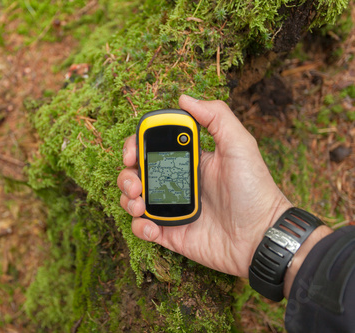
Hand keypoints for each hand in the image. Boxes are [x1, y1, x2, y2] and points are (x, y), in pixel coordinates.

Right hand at [117, 95, 292, 277]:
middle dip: (126, 176)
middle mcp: (176, 183)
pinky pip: (143, 229)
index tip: (132, 153)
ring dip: (127, 200)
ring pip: (133, 200)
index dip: (135, 146)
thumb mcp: (240, 145)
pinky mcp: (171, 233)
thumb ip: (216, 117)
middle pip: (136, 173)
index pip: (152, 147)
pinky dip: (140, 227)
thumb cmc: (255, 190)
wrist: (261, 237)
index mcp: (188, 161)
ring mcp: (171, 208)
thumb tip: (184, 98)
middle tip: (135, 184)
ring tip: (140, 206)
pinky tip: (153, 227)